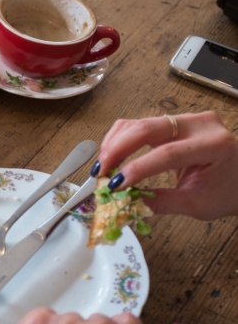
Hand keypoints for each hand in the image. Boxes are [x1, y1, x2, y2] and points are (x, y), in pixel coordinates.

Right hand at [94, 112, 237, 219]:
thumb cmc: (226, 192)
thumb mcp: (197, 204)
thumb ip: (161, 203)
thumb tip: (126, 205)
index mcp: (214, 144)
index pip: (168, 153)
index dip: (138, 168)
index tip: (115, 185)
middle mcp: (199, 124)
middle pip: (148, 128)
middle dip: (118, 149)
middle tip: (100, 172)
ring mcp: (185, 118)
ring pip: (138, 123)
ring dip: (114, 144)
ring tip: (103, 167)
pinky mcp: (172, 120)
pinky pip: (138, 124)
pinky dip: (120, 139)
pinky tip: (111, 156)